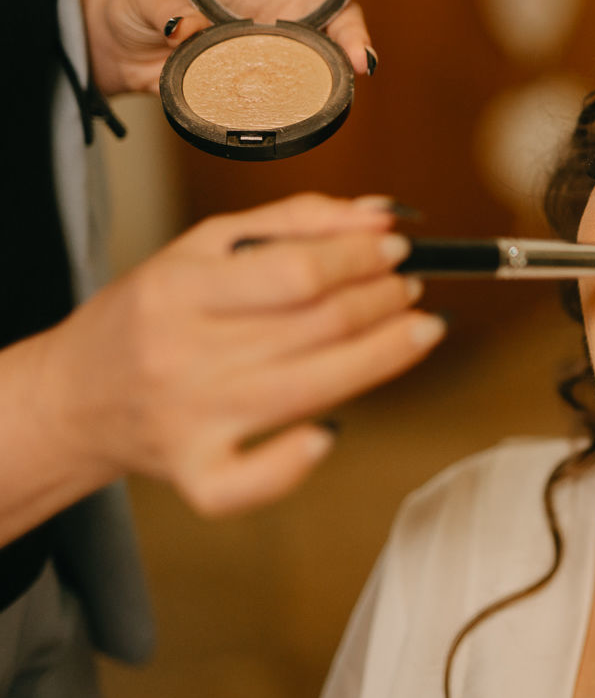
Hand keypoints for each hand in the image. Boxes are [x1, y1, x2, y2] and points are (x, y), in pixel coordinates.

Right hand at [29, 193, 442, 517]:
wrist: (71, 396)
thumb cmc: (151, 312)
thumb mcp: (203, 245)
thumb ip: (294, 222)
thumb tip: (379, 215)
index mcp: (181, 289)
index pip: (296, 272)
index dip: (360, 257)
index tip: (396, 245)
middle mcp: (184, 355)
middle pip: (316, 327)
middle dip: (383, 299)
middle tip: (410, 284)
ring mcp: (190, 420)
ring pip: (311, 390)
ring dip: (384, 355)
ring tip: (419, 327)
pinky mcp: (195, 474)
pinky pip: (251, 483)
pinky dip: (296, 462)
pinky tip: (332, 431)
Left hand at [79, 0, 391, 95]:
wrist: (119, 47)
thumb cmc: (141, 1)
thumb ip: (168, 4)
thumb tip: (186, 28)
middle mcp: (284, 3)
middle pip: (342, 10)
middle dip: (358, 28)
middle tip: (362, 54)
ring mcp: (278, 43)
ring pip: (327, 52)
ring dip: (345, 63)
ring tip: (354, 72)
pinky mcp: (265, 78)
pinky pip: (295, 88)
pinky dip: (309, 94)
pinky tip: (315, 100)